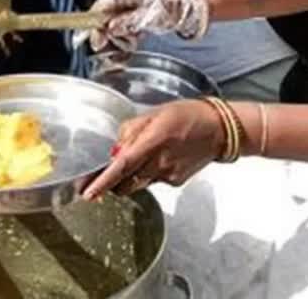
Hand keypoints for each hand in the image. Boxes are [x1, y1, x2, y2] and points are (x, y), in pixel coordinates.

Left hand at [82, 100, 224, 200]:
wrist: (219, 130)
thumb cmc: (186, 115)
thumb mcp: (153, 114)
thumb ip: (130, 131)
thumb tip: (114, 150)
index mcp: (153, 141)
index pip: (122, 166)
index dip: (103, 181)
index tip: (87, 192)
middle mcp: (160, 163)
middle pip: (125, 183)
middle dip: (110, 183)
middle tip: (97, 180)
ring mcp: (168, 175)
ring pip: (137, 185)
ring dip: (127, 179)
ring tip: (132, 162)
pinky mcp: (175, 182)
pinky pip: (152, 182)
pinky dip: (146, 175)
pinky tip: (155, 160)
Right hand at [85, 0, 208, 51]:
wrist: (188, 9)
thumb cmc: (174, 8)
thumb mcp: (151, 17)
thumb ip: (129, 22)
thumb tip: (110, 27)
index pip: (105, 3)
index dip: (95, 21)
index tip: (94, 37)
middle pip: (105, 13)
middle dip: (107, 32)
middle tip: (105, 45)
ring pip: (112, 21)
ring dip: (118, 36)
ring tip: (130, 43)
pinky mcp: (131, 9)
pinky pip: (121, 24)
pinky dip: (124, 36)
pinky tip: (130, 43)